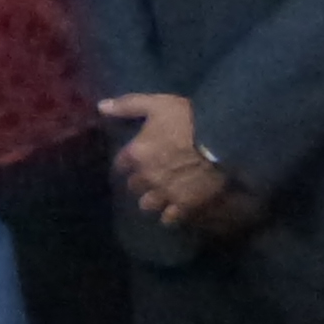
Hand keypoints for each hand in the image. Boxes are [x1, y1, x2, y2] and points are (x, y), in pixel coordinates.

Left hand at [102, 92, 238, 228]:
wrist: (222, 140)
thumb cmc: (188, 119)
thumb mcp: (156, 104)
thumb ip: (127, 106)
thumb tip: (101, 107)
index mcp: (136, 153)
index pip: (120, 166)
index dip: (128, 163)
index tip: (136, 160)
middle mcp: (146, 177)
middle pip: (134, 186)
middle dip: (141, 182)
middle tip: (154, 176)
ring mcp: (165, 194)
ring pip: (148, 205)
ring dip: (153, 200)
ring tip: (163, 195)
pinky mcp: (183, 206)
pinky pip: (169, 218)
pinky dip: (171, 214)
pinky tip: (177, 208)